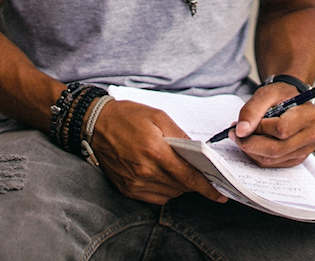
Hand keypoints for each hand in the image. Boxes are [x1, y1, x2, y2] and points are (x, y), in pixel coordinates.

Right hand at [89, 99, 228, 204]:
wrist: (94, 124)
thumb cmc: (127, 116)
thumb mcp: (157, 116)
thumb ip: (180, 135)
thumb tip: (198, 152)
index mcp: (156, 151)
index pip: (188, 177)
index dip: (207, 187)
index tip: (220, 193)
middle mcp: (145, 171)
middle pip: (181, 187)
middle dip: (194, 182)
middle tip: (202, 174)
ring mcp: (135, 183)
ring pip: (170, 194)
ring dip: (179, 186)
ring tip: (179, 170)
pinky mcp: (127, 189)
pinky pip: (154, 197)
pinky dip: (164, 190)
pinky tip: (163, 175)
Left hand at [230, 83, 314, 167]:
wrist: (291, 101)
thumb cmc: (281, 96)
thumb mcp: (266, 93)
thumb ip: (252, 110)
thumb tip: (241, 131)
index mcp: (308, 115)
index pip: (281, 129)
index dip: (258, 128)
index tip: (240, 125)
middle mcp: (311, 135)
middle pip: (277, 148)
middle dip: (250, 143)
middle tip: (235, 133)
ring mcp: (305, 150)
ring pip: (272, 159)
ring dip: (251, 150)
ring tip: (242, 136)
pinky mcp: (296, 159)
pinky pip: (272, 164)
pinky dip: (256, 155)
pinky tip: (252, 143)